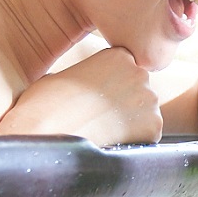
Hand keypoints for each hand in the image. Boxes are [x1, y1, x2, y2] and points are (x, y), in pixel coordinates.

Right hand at [0, 46, 161, 145]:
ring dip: (130, 123)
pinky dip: (135, 141)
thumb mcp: (63, 75)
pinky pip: (149, 135)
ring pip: (145, 113)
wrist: (43, 130)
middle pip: (139, 91)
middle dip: (125, 104)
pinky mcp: (154, 125)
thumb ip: (86, 75)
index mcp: (117, 55)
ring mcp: (149, 99)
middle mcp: (139, 72)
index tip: (97, 100)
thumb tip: (87, 87)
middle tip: (101, 118)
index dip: (112, 88)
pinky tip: (112, 141)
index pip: (126, 71)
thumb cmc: (44, 103)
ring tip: (103, 130)